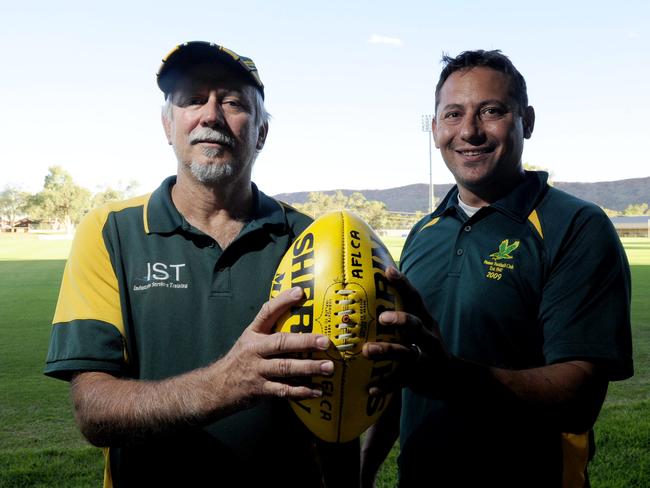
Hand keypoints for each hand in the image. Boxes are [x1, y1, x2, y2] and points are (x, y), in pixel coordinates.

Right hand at [218, 286, 334, 407]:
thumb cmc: (240, 360)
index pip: (267, 312)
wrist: (216, 387)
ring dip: (309, 368)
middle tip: (325, 341)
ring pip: (285, 368)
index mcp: (253, 334)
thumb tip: (298, 316)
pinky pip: (284, 390)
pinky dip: (302, 391)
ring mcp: (257, 370)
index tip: (300, 292)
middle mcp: (255, 350)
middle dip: (305, 341)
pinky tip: (317, 391)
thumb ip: (269, 330)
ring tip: (328, 367)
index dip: (283, 301)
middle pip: (281, 343)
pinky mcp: (261, 390)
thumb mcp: (249, 340)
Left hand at [363, 267, 450, 395]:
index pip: (415, 298)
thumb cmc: (427, 346)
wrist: (454, 378)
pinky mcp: (419, 377)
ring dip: (387, 350)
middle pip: (416, 325)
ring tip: (367, 350)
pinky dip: (385, 384)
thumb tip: (374, 295)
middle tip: (383, 317)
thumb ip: (402, 314)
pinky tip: (370, 387)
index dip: (403, 284)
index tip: (388, 270)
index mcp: (425, 321)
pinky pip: (400, 381)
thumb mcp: (421, 328)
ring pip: (406, 353)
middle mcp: (427, 337)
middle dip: (401, 320)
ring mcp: (424, 357)